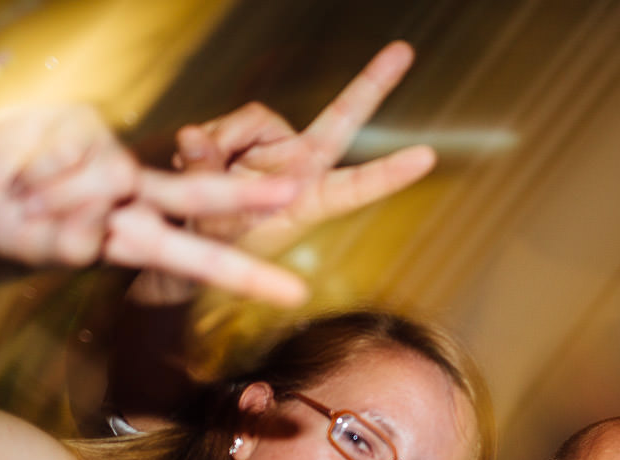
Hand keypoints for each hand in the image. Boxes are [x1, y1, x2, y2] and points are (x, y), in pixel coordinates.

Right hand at [0, 103, 309, 304]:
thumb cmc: (7, 230)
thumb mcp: (37, 250)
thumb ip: (64, 244)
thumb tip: (92, 232)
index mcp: (136, 238)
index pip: (202, 257)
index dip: (246, 274)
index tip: (293, 294)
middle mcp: (134, 198)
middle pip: (196, 197)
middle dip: (241, 198)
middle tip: (292, 194)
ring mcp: (111, 161)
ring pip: (112, 175)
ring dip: (62, 197)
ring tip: (25, 202)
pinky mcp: (84, 126)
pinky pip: (76, 154)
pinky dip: (46, 174)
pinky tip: (24, 178)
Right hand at [128, 40, 433, 305]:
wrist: (196, 242)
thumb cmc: (220, 246)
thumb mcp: (214, 227)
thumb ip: (208, 184)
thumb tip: (194, 136)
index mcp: (309, 202)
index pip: (356, 187)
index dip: (389, 173)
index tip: (425, 158)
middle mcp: (301, 168)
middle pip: (341, 120)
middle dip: (371, 85)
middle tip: (403, 52)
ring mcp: (277, 149)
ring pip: (252, 118)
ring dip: (221, 145)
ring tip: (203, 178)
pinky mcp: (249, 136)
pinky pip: (223, 122)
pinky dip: (207, 142)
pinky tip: (198, 164)